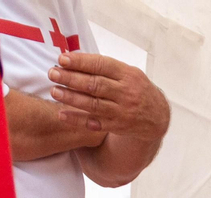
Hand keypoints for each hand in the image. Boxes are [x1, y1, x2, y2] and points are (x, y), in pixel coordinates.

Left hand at [49, 51, 169, 138]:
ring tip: (54, 91)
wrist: (157, 117)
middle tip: (52, 73)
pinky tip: (62, 114)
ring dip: (71, 98)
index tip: (62, 59)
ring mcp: (122, 111)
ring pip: (93, 104)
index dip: (81, 62)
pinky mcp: (118, 126)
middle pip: (95, 84)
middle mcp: (126, 92)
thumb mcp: (128, 73)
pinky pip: (94, 123)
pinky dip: (77, 119)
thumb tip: (74, 58)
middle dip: (71, 78)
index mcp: (127, 74)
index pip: (102, 65)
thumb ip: (106, 67)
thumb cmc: (136, 89)